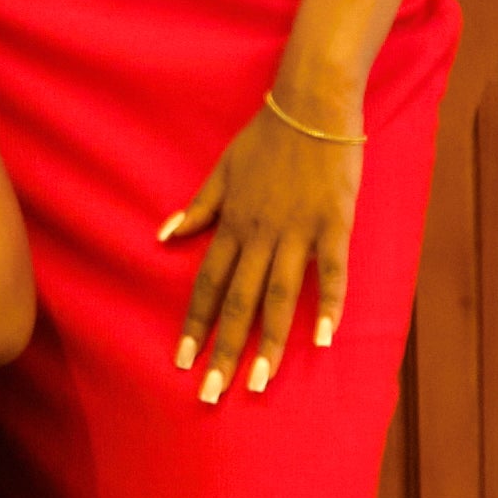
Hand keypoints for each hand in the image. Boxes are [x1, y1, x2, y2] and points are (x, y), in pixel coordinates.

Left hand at [157, 98, 360, 403]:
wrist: (312, 103)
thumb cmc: (267, 136)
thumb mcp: (223, 170)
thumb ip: (198, 207)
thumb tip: (163, 235)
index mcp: (233, 224)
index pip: (208, 284)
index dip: (196, 324)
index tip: (183, 361)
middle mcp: (260, 235)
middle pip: (238, 302)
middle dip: (224, 351)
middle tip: (212, 395)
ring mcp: (298, 232)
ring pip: (279, 297)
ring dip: (268, 343)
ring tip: (258, 383)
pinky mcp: (334, 225)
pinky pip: (332, 272)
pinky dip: (329, 305)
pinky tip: (323, 339)